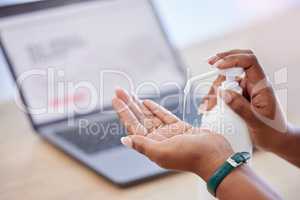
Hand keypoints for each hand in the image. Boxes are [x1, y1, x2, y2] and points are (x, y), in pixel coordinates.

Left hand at [112, 88, 232, 180]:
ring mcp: (169, 133)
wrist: (215, 156)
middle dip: (128, 104)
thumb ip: (143, 145)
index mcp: (152, 145)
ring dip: (139, 104)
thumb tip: (124, 139)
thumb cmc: (190, 156)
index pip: (133, 126)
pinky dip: (155, 109)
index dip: (123, 112)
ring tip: (130, 93)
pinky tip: (147, 101)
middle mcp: (158, 139)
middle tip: (119, 90)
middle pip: (139, 118)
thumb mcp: (162, 152)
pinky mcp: (180, 128)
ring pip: (150, 116)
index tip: (116, 99)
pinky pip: (164, 116)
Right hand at [202, 49, 287, 151]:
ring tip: (206, 105)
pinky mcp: (240, 97)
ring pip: (227, 79)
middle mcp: (253, 84)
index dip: (233, 59)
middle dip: (221, 67)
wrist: (277, 140)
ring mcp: (246, 90)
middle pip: (235, 66)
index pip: (249, 62)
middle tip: (209, 67)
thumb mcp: (256, 122)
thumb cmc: (272, 131)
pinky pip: (226, 90)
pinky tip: (209, 105)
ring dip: (215, 88)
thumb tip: (223, 93)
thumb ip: (240, 107)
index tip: (218, 65)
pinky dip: (215, 95)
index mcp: (262, 86)